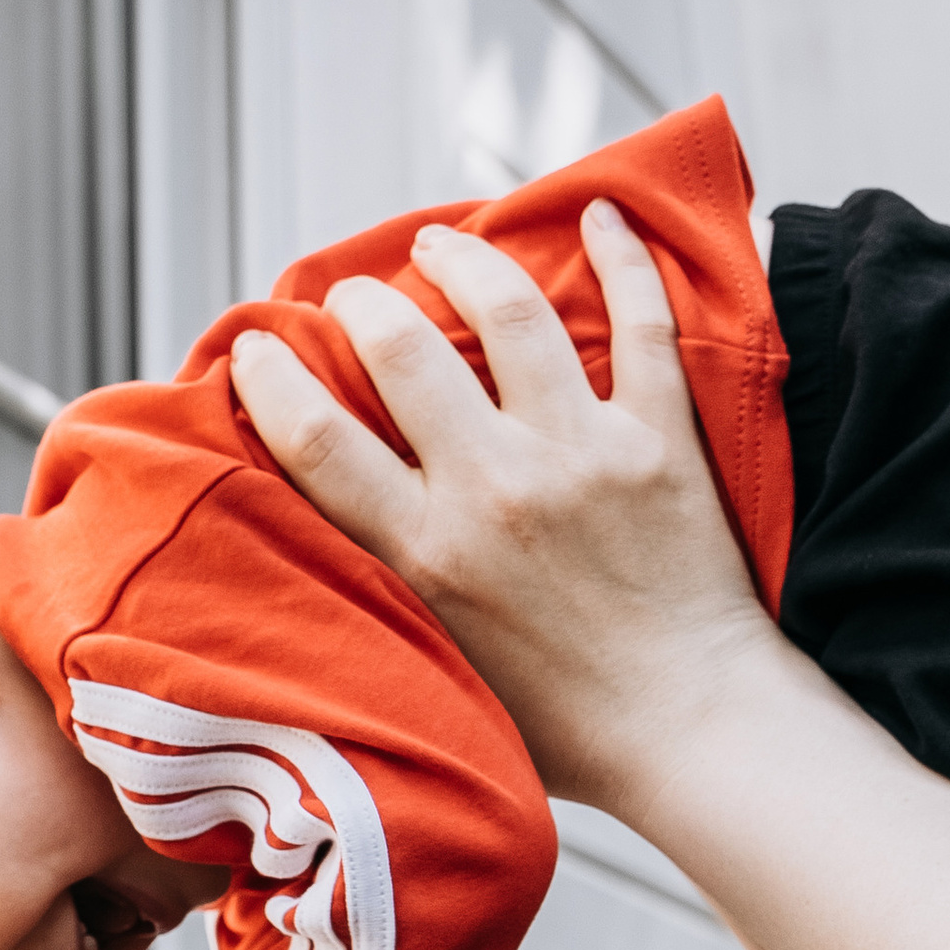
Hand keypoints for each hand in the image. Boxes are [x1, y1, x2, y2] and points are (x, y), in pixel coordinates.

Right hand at [228, 202, 770, 826]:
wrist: (690, 734)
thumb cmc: (567, 730)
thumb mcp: (438, 671)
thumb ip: (388, 599)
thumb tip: (326, 542)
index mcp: (429, 557)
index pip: (316, 441)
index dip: (272, 381)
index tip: (258, 351)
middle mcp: (496, 491)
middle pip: (402, 350)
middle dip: (362, 303)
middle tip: (355, 297)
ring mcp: (581, 456)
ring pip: (509, 310)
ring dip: (462, 259)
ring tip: (441, 245)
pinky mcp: (659, 442)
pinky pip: (643, 323)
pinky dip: (622, 258)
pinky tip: (601, 215)